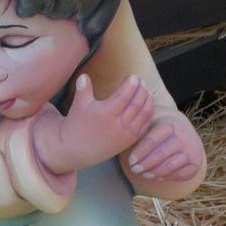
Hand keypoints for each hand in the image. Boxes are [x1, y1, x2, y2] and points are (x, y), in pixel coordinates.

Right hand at [38, 74, 153, 173]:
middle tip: (141, 80)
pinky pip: (144, 125)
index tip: (133, 76)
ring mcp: (126, 134)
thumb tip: (84, 75)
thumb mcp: (78, 106)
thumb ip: (83, 89)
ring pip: (144, 114)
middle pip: (137, 103)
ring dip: (148, 100)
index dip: (131, 84)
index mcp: (106, 113)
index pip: (124, 95)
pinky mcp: (129, 141)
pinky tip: (147, 104)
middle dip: (141, 89)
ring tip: (146, 90)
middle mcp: (118, 124)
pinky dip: (149, 113)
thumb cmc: (77, 125)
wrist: (77, 150)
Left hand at [127, 113, 204, 182]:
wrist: (184, 133)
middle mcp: (183, 136)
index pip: (152, 140)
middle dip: (145, 164)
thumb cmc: (159, 129)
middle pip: (161, 154)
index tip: (130, 161)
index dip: (140, 152)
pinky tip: (156, 176)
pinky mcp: (196, 163)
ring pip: (170, 166)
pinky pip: (179, 174)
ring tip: (143, 174)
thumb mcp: (151, 124)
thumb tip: (122, 138)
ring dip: (154, 172)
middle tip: (134, 170)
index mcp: (170, 124)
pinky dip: (166, 177)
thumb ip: (139, 129)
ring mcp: (192, 150)